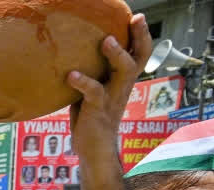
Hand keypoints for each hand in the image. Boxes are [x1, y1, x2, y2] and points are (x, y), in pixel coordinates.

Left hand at [67, 14, 153, 158]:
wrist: (93, 149)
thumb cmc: (91, 115)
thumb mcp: (94, 89)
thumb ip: (92, 72)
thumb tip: (72, 49)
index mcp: (123, 80)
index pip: (139, 54)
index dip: (142, 35)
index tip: (137, 17)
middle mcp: (122, 85)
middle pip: (138, 57)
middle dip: (140, 37)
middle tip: (136, 18)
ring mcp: (112, 97)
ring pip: (123, 71)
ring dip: (116, 55)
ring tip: (106, 40)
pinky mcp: (98, 109)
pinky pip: (93, 92)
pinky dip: (82, 82)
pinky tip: (71, 75)